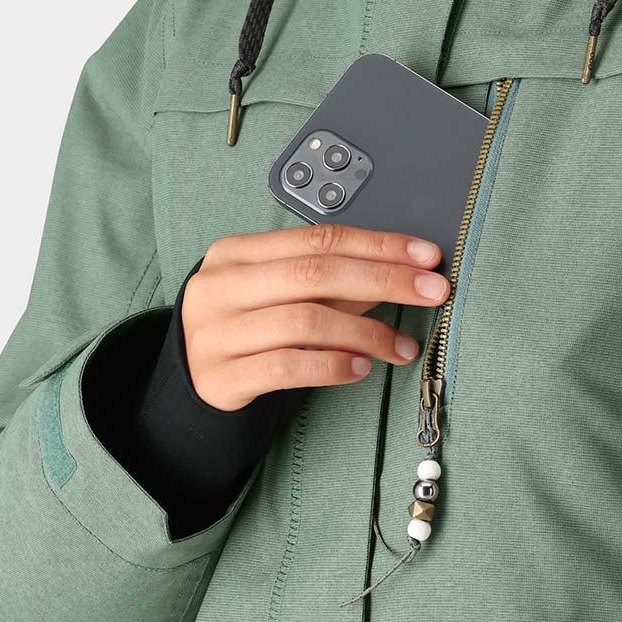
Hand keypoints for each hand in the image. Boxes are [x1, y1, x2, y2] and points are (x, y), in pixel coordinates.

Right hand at [181, 224, 450, 410]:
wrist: (188, 381)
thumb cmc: (243, 329)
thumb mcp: (279, 295)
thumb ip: (331, 283)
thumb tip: (398, 272)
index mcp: (235, 253)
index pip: (319, 240)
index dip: (378, 245)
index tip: (426, 256)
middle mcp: (221, 287)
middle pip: (316, 274)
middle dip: (384, 280)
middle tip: (433, 292)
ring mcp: (217, 333)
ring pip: (306, 321)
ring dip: (367, 333)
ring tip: (402, 347)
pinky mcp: (222, 377)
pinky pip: (288, 367)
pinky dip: (333, 366)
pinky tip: (361, 368)